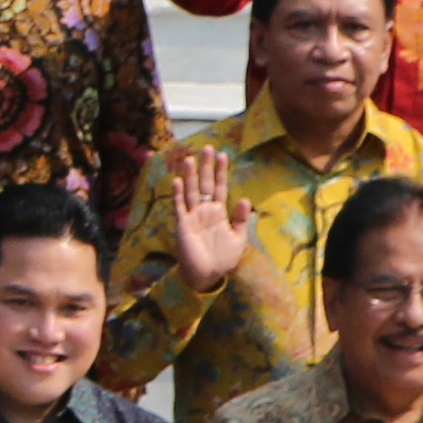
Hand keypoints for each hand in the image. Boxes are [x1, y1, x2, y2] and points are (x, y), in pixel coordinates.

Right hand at [169, 142, 247, 292]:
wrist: (208, 275)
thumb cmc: (223, 258)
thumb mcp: (238, 238)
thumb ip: (241, 219)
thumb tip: (244, 198)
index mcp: (219, 212)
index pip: (219, 187)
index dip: (221, 172)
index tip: (223, 155)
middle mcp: (205, 210)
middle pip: (205, 184)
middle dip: (206, 167)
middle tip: (207, 148)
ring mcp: (193, 216)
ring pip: (191, 191)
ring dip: (191, 176)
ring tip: (191, 159)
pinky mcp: (183, 225)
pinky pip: (180, 206)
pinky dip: (178, 194)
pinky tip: (178, 181)